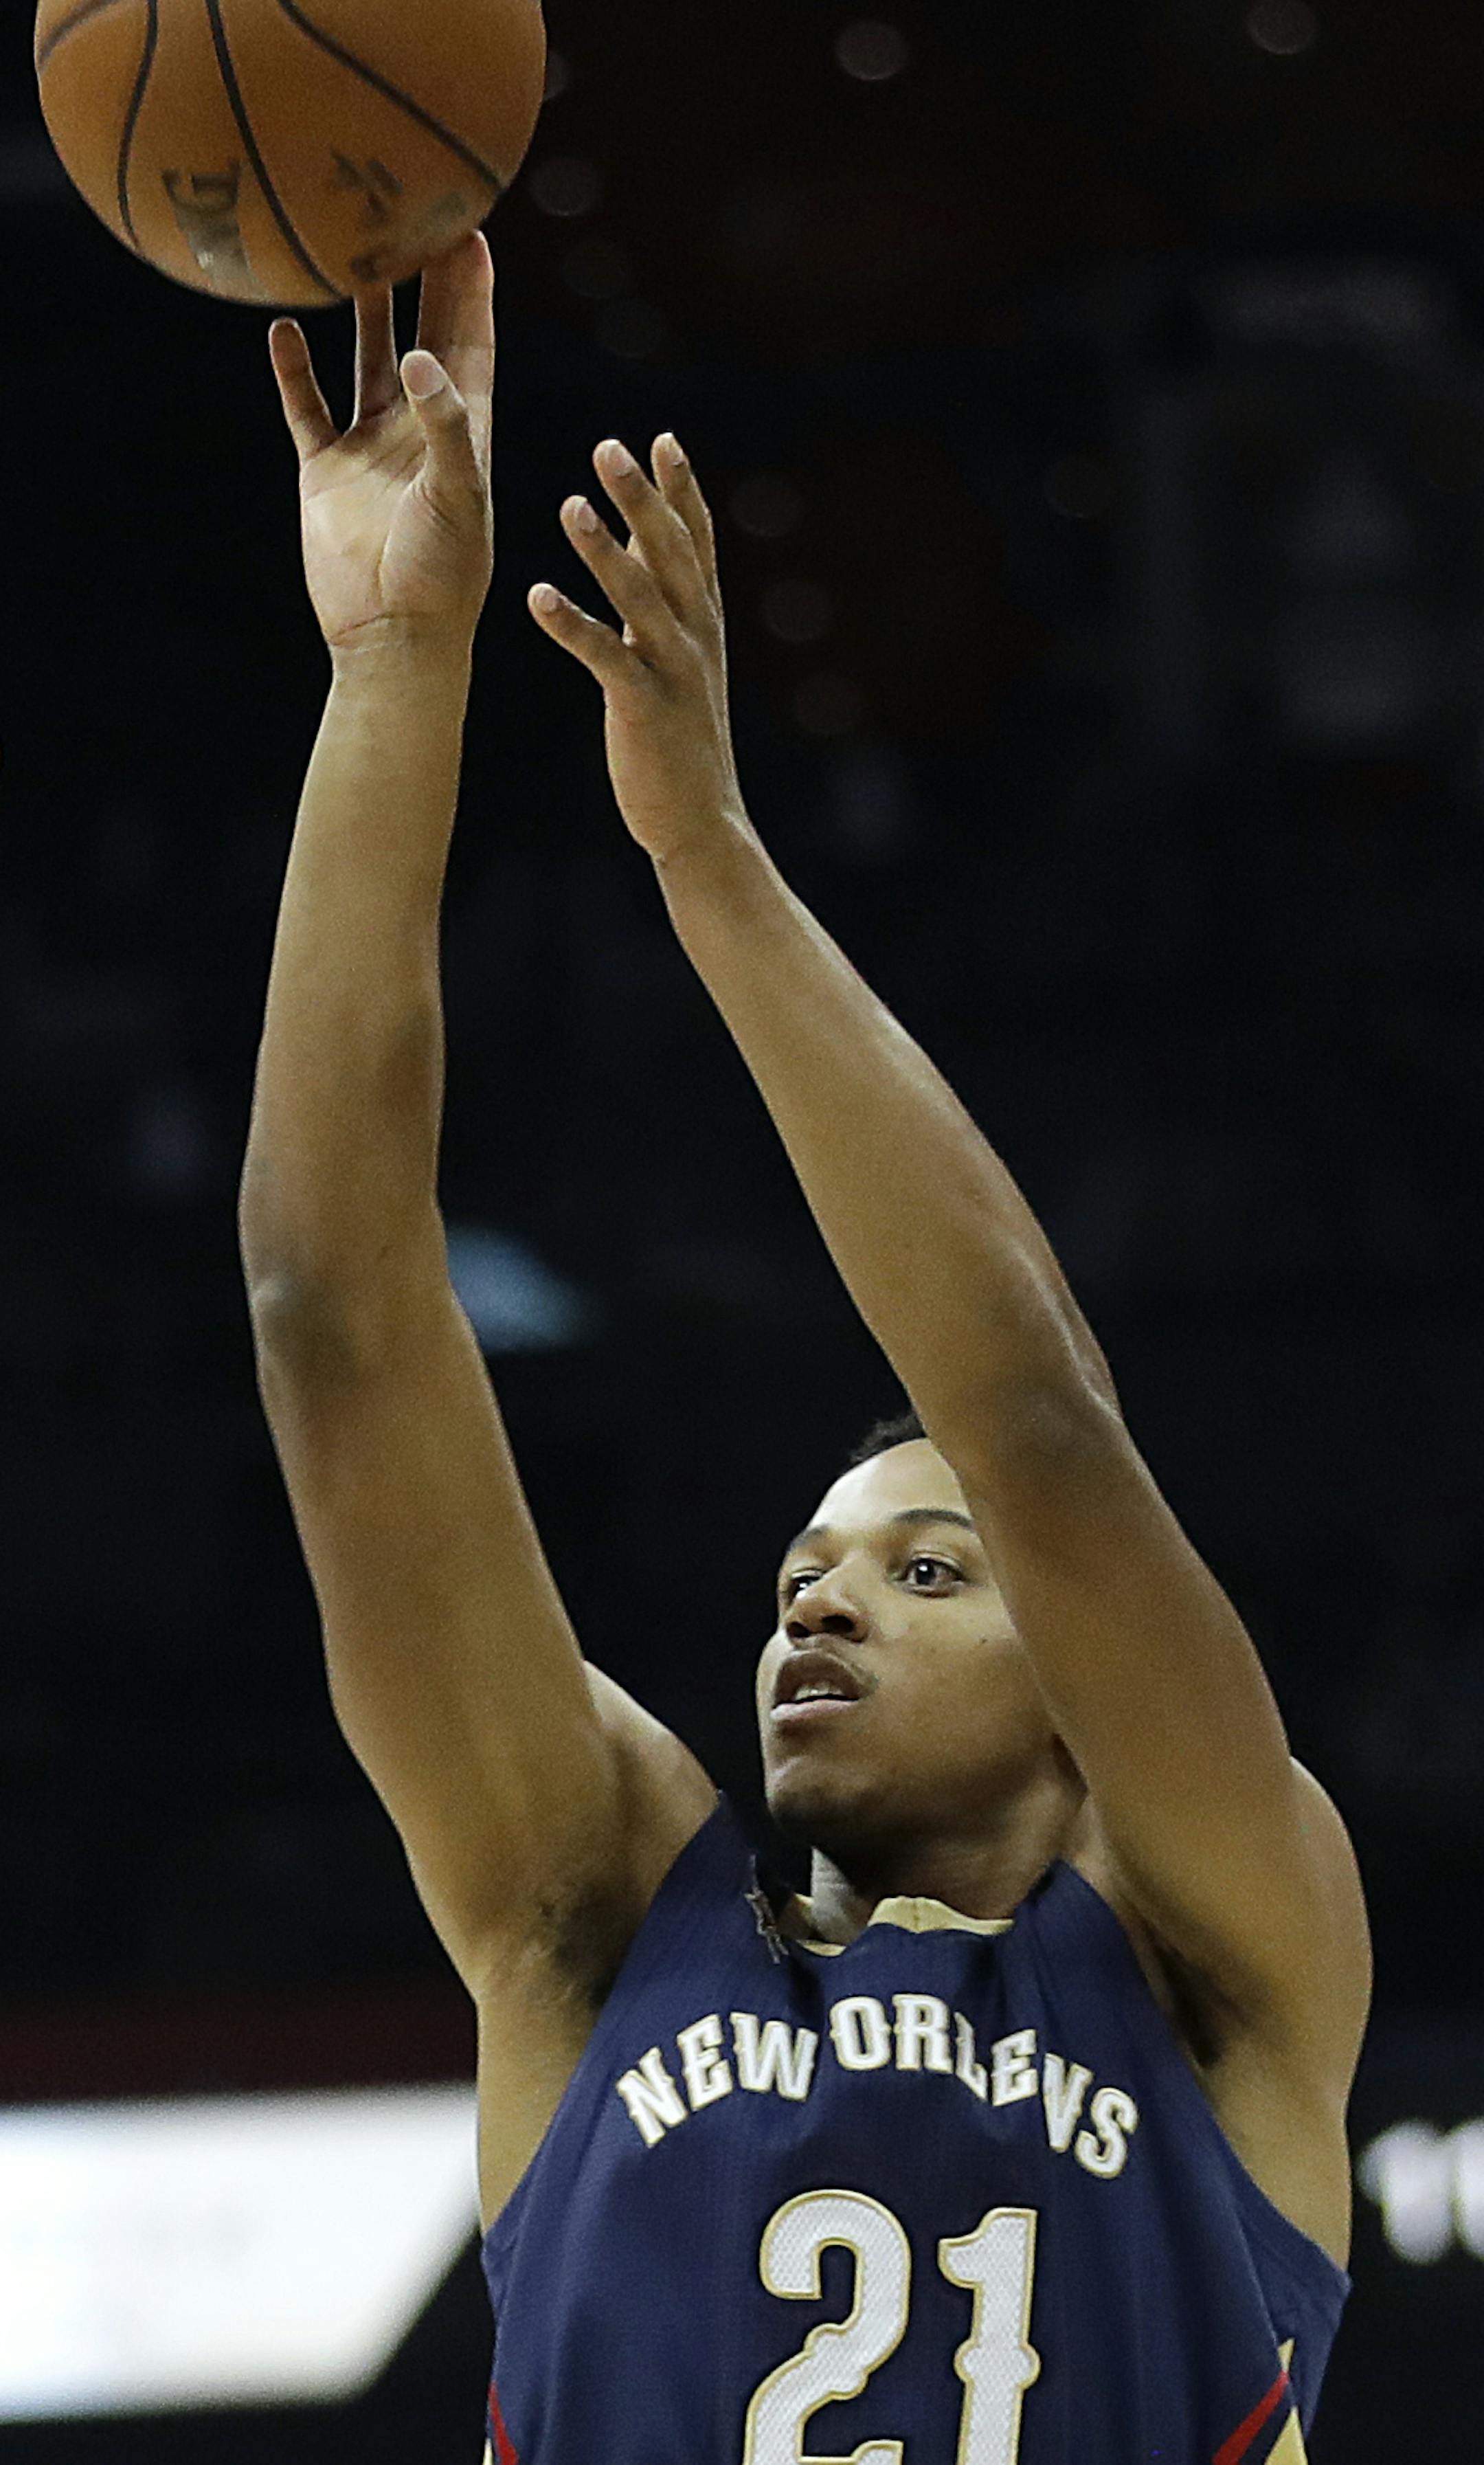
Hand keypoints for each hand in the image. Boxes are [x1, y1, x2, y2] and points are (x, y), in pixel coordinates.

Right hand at [269, 233, 495, 658]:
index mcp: (465, 429)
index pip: (472, 341)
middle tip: (410, 212)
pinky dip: (294, 370)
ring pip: (364, 359)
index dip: (472, 288)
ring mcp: (370, 446)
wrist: (392, 635)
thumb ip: (444, 427)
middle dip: (420, 277)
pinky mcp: (326, 470)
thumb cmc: (443, 574)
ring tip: (349, 247)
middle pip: (421, 333)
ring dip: (359, 310)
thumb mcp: (456, 495)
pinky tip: (282, 326)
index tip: (469, 227)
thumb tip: (420, 357)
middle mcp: (419, 428)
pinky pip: (306, 407)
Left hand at [529, 437, 748, 865]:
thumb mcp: (680, 658)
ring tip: (570, 504)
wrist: (700, 820)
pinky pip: (606, 658)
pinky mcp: (646, 709)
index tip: (662, 439)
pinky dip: (572, 625)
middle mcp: (696, 637)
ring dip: (606, 549)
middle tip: (609, 447)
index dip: (682, 491)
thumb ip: (665, 598)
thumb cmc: (681, 737)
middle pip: (671, 554)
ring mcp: (674, 672)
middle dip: (642, 499)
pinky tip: (537, 595)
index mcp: (703, 621)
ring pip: (641, 598)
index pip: (696, 543)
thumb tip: (648, 538)